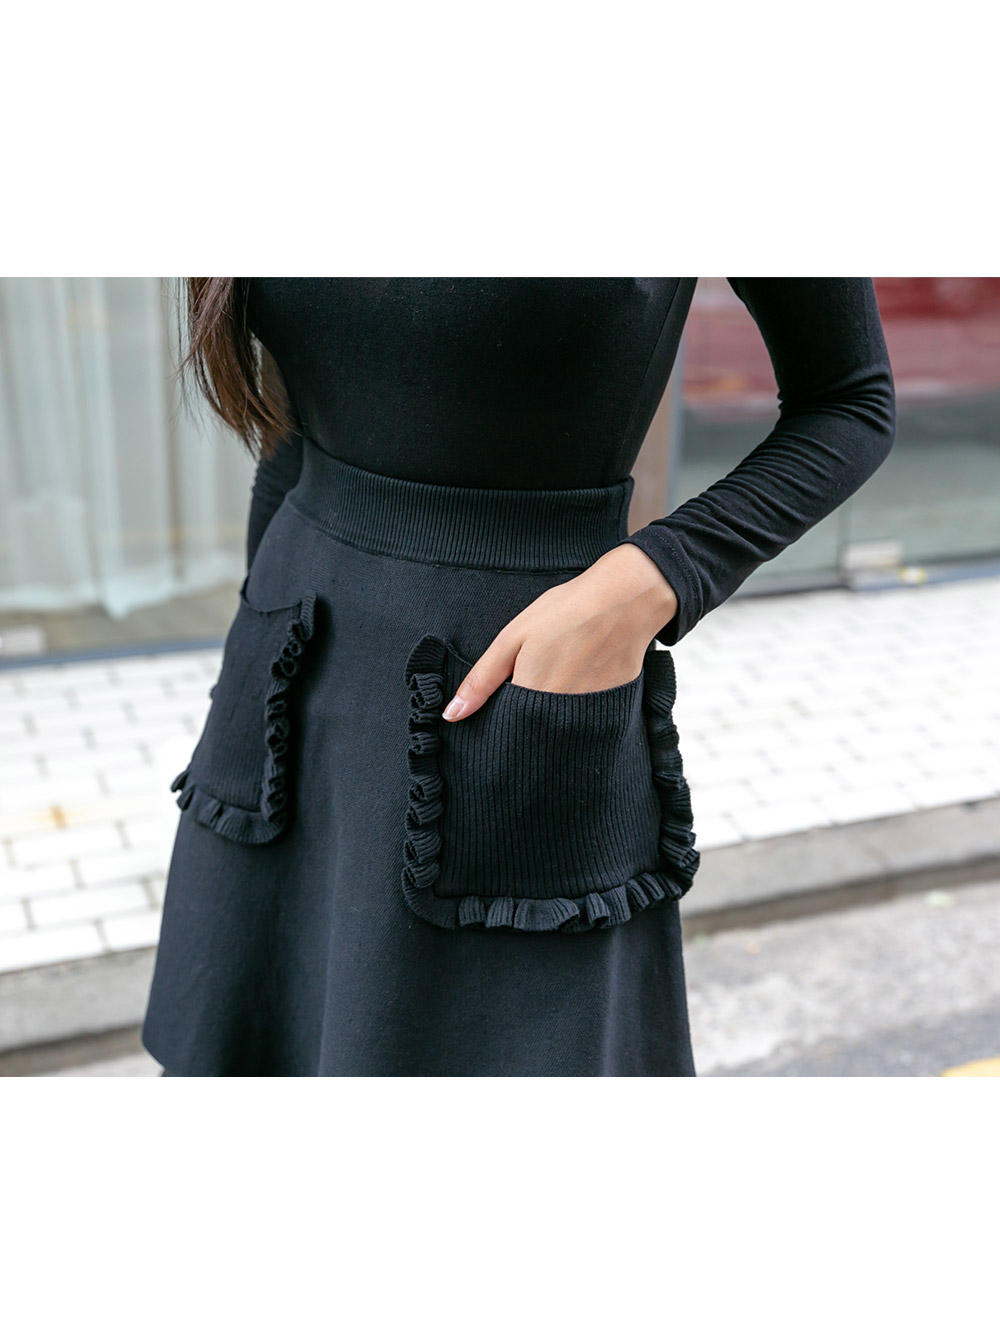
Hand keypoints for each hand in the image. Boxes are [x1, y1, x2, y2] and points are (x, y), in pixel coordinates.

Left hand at [441, 543, 678, 721]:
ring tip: (562, 670)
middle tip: (539, 672)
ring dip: (551, 712)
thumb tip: (451, 715)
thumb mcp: (512, 638)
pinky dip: (577, 706)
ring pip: (558, 728)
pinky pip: (585, 720)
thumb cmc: (567, 612)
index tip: (505, 697)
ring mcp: (589, 714)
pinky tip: (581, 675)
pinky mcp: (611, 708)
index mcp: (531, 698)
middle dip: (524, 715)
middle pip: (531, 731)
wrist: (625, 599)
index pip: (504, 728)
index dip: (500, 715)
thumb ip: (481, 680)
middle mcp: (560, 716)